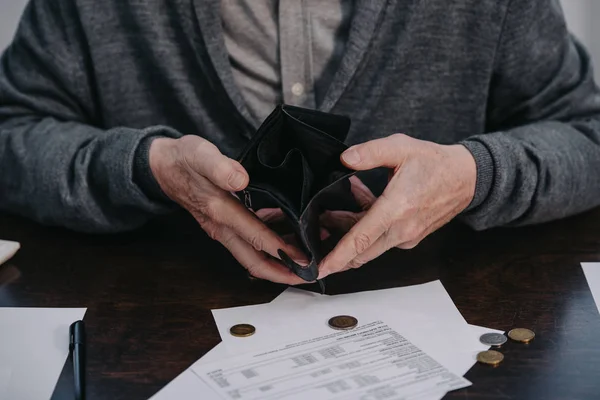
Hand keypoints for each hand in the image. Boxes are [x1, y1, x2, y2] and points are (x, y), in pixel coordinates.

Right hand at [149, 135, 305, 283]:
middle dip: (282, 272)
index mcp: (220, 211)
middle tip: (309, 276)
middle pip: (254, 261)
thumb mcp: (201, 154)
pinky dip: (269, 246)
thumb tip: (240, 179)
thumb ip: (220, 167)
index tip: (303, 260)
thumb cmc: (184, 159)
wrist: (162, 166)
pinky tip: (289, 238)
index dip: (281, 251)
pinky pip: (249, 243)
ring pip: (252, 256)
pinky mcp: (225, 225)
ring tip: (304, 264)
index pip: (256, 237)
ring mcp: (222, 229)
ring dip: (277, 264)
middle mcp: (222, 227)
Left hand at [318, 134, 476, 277]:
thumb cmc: (436, 163)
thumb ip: (371, 152)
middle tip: (316, 234)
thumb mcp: (402, 147)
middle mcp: (402, 230)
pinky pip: (381, 240)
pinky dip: (366, 229)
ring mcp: (407, 237)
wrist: (467, 178)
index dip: (338, 256)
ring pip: (369, 247)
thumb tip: (345, 159)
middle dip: (335, 249)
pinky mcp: (410, 238)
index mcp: (397, 208)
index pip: (361, 239)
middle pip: (361, 252)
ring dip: (350, 235)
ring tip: (333, 214)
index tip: (320, 269)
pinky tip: (360, 206)